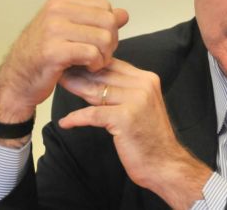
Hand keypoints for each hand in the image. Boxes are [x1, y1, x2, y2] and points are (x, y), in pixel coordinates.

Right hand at [0, 0, 128, 124]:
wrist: (17, 78)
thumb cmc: (45, 55)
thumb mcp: (71, 31)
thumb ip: (97, 20)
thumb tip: (123, 14)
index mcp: (61, 0)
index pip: (105, 6)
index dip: (109, 25)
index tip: (98, 41)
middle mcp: (56, 9)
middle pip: (108, 21)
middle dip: (111, 42)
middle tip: (99, 55)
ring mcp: (53, 29)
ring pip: (104, 38)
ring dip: (104, 56)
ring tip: (93, 63)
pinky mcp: (54, 51)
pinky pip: (92, 54)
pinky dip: (96, 64)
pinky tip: (88, 68)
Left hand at [58, 59, 211, 209]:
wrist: (165, 163)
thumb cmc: (150, 138)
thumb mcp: (142, 105)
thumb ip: (125, 90)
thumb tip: (97, 80)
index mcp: (148, 80)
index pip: (114, 64)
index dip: (92, 64)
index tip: (74, 64)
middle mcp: (144, 86)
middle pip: (104, 75)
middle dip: (80, 73)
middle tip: (61, 72)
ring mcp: (136, 100)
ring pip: (97, 91)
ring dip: (75, 88)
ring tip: (60, 86)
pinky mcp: (125, 117)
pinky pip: (93, 114)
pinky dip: (76, 118)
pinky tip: (65, 122)